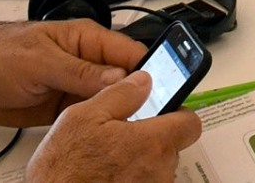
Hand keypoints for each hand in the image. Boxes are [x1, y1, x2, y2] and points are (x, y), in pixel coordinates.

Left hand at [0, 20, 141, 126]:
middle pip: (126, 81)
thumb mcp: (41, 60)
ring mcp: (76, 87)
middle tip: (152, 119)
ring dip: (119, 116)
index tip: (165, 92)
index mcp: (87, 40)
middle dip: (139, 98)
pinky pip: (90, 118)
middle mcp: (87, 63)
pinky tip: (106, 138)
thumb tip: (119, 77)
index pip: (130, 54)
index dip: (151, 71)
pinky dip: (98, 128)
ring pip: (109, 102)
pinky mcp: (64, 109)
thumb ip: (80, 70)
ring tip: (131, 132)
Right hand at [25, 72, 202, 182]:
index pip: (190, 123)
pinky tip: (107, 177)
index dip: (177, 115)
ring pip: (157, 169)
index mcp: (152, 142)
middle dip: (152, 140)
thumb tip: (144, 81)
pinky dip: (132, 180)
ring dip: (140, 162)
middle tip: (122, 138)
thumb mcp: (83, 117)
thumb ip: (120, 95)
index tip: (164, 113)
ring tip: (109, 161)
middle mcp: (159, 171)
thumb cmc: (63, 170)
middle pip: (171, 147)